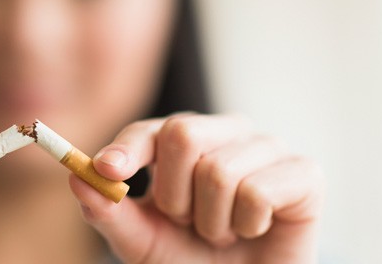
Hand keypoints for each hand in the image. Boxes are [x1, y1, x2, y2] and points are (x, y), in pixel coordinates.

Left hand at [69, 113, 323, 263]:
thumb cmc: (191, 258)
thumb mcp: (141, 241)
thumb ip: (108, 211)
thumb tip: (77, 177)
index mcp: (185, 140)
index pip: (151, 130)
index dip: (127, 148)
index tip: (106, 170)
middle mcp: (226, 133)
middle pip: (183, 133)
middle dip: (175, 195)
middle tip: (188, 222)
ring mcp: (266, 147)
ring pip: (219, 171)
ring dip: (212, 221)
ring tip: (222, 232)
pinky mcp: (304, 173)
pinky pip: (258, 191)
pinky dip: (246, 224)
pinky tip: (253, 229)